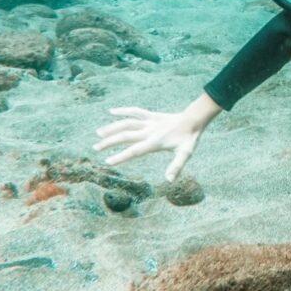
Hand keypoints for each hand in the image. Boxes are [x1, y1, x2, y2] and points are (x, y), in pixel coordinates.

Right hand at [93, 93, 221, 181]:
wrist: (195, 119)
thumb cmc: (189, 139)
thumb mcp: (185, 154)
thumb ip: (177, 167)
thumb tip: (169, 180)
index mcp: (155, 142)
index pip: (135, 151)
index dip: (120, 156)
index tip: (107, 162)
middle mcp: (149, 131)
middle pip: (126, 136)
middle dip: (110, 142)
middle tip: (95, 148)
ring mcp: (149, 122)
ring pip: (127, 123)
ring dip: (112, 128)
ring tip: (98, 133)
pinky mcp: (151, 115)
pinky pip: (135, 111)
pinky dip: (124, 110)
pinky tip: (111, 111)